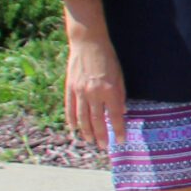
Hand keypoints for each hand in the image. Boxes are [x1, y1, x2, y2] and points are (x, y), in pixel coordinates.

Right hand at [64, 32, 126, 148]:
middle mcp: (94, 94)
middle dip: (101, 136)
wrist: (88, 44)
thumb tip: (121, 112)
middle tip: (103, 147)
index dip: (118, 130)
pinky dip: (72, 121)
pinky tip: (74, 129)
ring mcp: (79, 92)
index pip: (114, 116)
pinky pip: (70, 109)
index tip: (121, 141)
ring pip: (82, 118)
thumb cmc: (108, 59)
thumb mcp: (120, 76)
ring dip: (86, 132)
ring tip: (90, 141)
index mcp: (110, 91)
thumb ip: (120, 95)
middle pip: (97, 121)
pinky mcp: (70, 89)